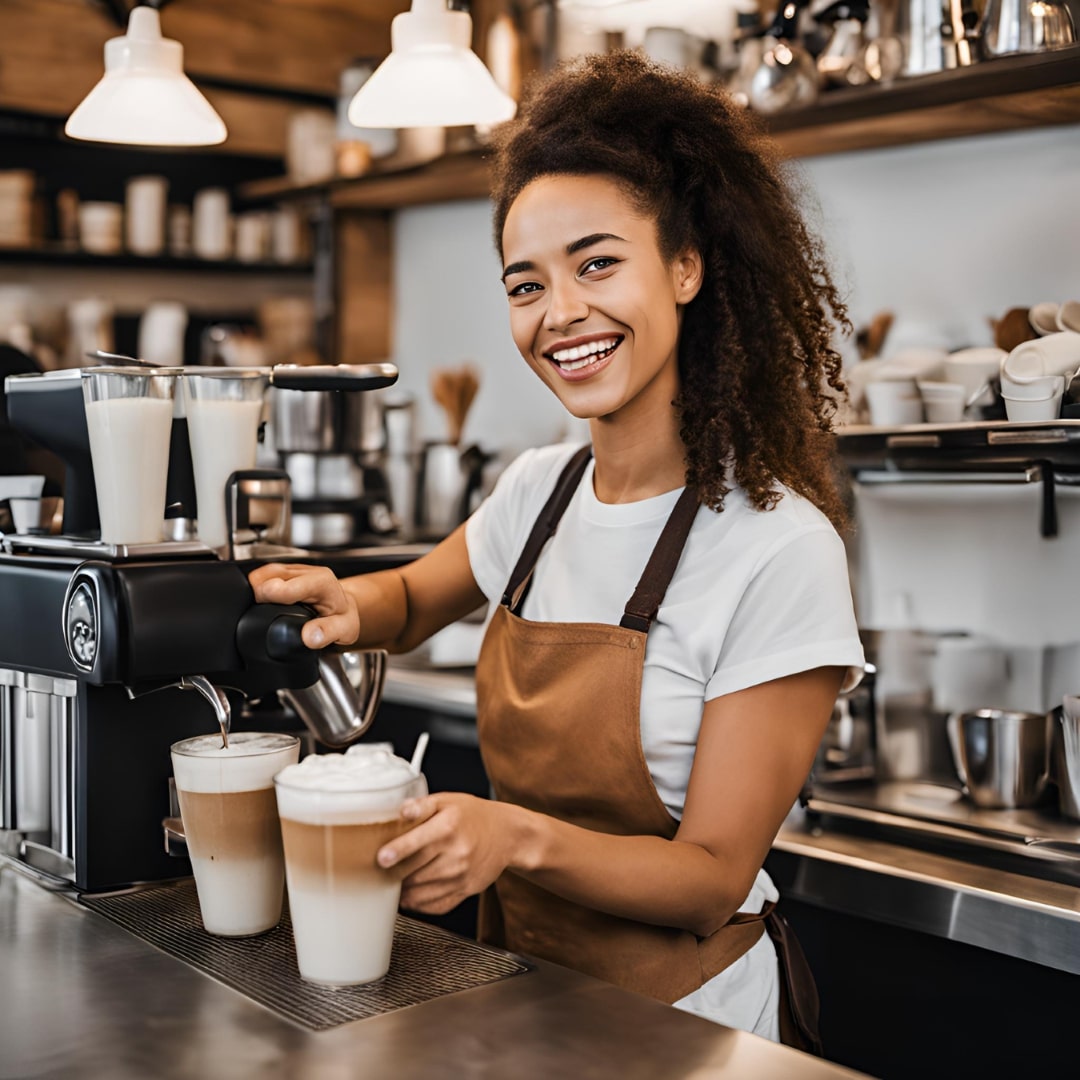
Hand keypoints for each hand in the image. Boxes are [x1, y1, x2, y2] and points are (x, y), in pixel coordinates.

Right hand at [247, 563, 358, 648]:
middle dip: (261, 592)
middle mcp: (307, 572)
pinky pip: (263, 575)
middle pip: (270, 574)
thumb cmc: (342, 617)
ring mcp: (294, 571)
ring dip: (256, 589)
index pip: (292, 582)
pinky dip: (258, 588)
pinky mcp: (284, 572)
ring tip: (261, 608)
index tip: (263, 600)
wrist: (343, 608)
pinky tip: (263, 602)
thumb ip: (329, 632)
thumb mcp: (345, 629)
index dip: (275, 591)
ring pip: (263, 572)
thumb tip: (310, 637)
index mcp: (323, 583)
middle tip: (263, 613)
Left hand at [378, 793, 513, 915]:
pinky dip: (418, 903)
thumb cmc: (472, 815)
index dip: (398, 851)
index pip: (419, 842)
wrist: (506, 834)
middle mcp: (457, 853)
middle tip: (381, 870)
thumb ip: (422, 805)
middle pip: (415, 871)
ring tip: (395, 880)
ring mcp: (462, 875)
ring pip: (421, 893)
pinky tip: (412, 893)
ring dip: (403, 889)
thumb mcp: (448, 801)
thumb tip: (400, 811)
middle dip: (393, 873)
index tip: (382, 858)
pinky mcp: (466, 891)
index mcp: (449, 826)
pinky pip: (435, 906)